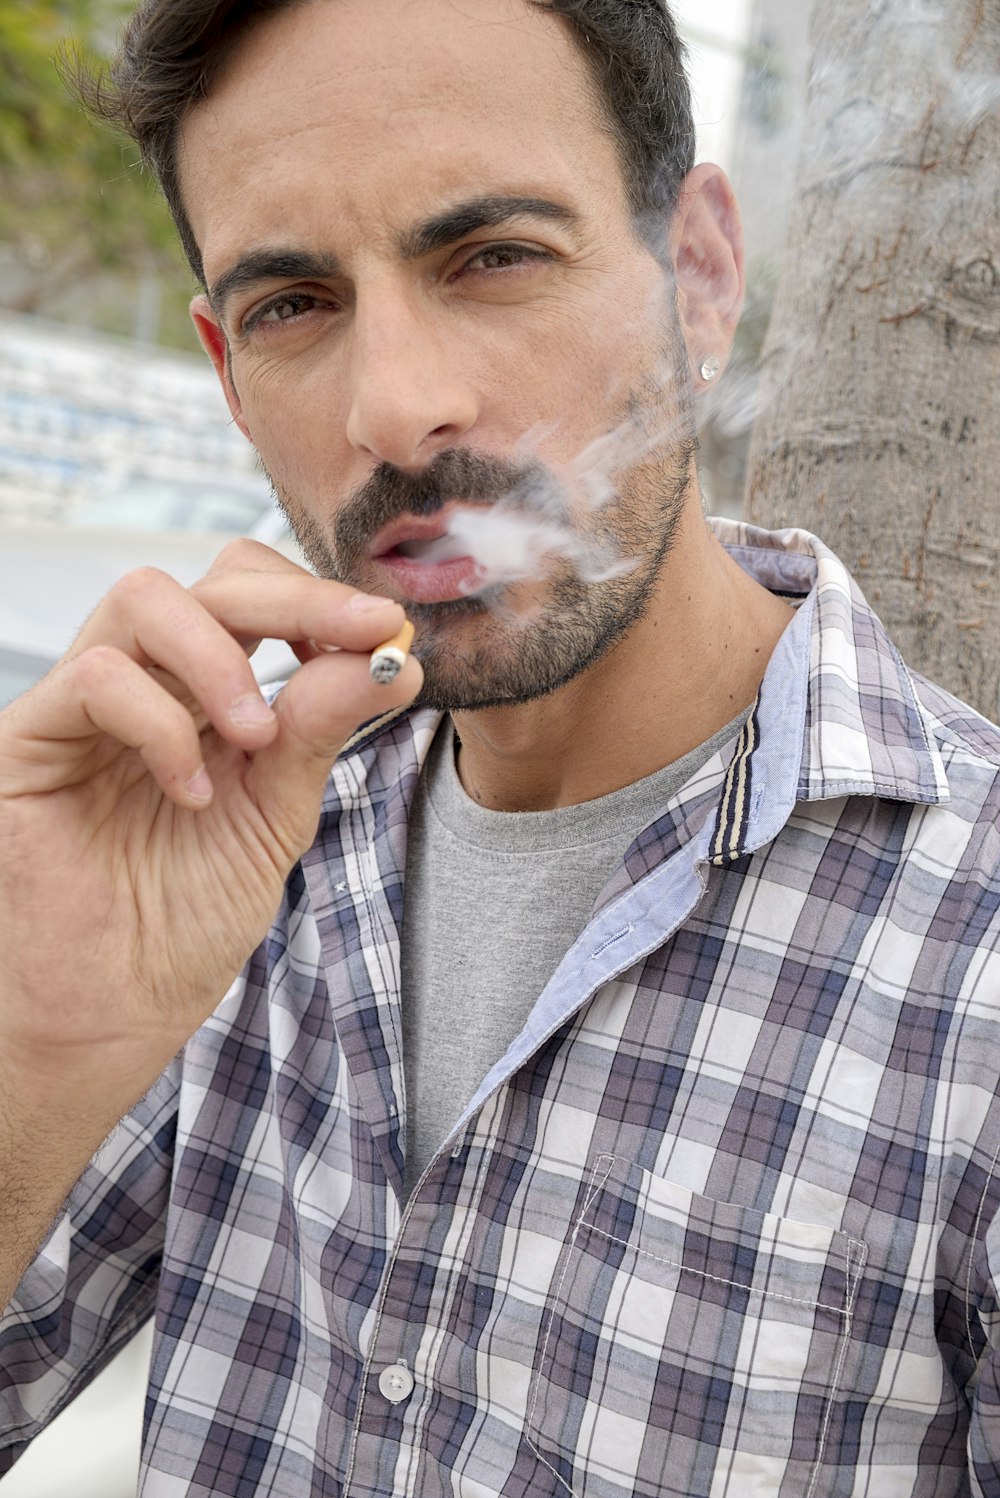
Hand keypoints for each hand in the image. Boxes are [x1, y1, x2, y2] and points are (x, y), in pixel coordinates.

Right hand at [0, 540, 419, 1088]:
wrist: (110, 1012)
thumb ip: (319, 733)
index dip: (320, 598)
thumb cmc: (181, 924)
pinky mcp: (29, 742)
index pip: (253, 597)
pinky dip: (161, 723)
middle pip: (210, 581)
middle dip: (297, 598)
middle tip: (363, 632)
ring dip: (225, 655)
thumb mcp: (275, 818)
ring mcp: (84, 709)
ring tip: (259, 736)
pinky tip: (191, 791)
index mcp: (203, 698)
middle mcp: (146, 687)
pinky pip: (95, 679)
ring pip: (143, 598)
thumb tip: (393, 657)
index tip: (389, 629)